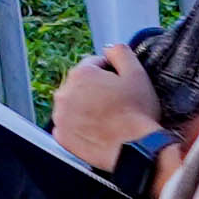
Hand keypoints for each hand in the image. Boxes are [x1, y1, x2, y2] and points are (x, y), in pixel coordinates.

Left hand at [46, 45, 162, 168]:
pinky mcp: (61, 137)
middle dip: (96, 91)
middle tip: (116, 104)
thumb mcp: (137, 73)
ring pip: (74, 105)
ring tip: (107, 119)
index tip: (120, 86)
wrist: (136, 150)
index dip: (110, 74)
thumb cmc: (138, 113)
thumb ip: (120, 52)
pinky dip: (80, 127)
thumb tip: (108, 48)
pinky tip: (97, 130)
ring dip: (86, 108)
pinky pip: (69, 126)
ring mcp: (60, 116)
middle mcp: (64, 93)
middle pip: (81, 85)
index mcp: (81, 74)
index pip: (94, 65)